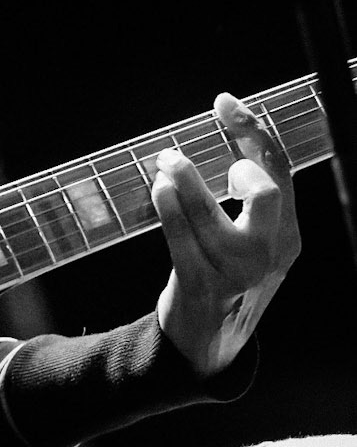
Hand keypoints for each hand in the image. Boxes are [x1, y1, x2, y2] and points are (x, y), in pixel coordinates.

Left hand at [152, 91, 300, 376]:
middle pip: (267, 194)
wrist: (209, 343)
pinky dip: (169, 208)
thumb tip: (230, 133)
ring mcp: (235, 276)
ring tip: (166, 163)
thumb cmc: (226, 275)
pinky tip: (159, 188)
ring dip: (185, 181)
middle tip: (201, 154)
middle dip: (235, 161)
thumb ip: (246, 190)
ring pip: (214, 218)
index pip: (280, 171)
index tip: (224, 103)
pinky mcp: (200, 289)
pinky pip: (182, 243)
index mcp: (287, 236)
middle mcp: (268, 255)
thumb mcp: (249, 234)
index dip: (253, 130)